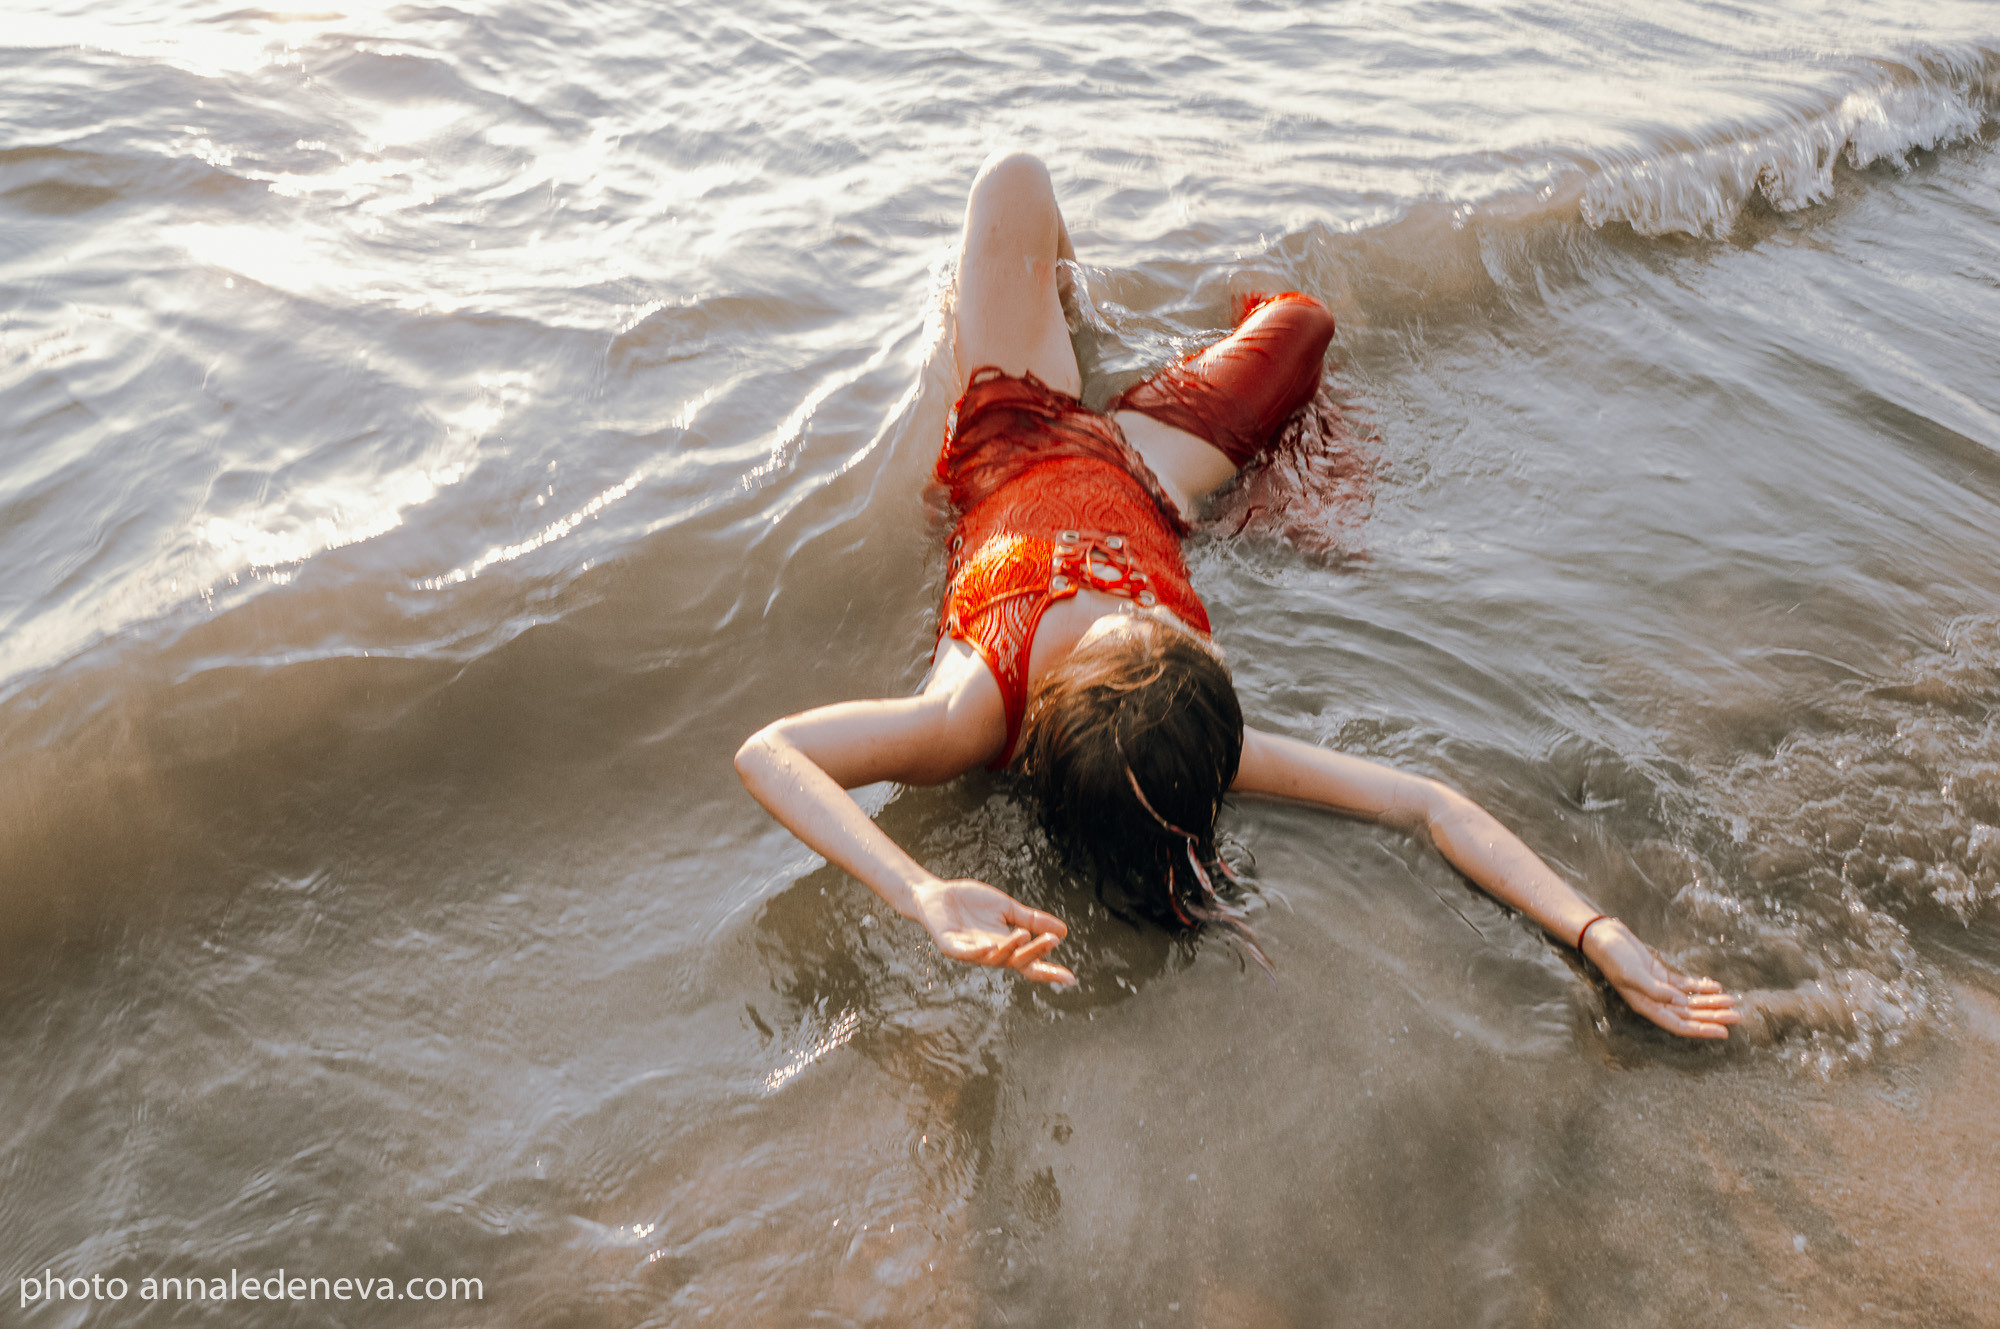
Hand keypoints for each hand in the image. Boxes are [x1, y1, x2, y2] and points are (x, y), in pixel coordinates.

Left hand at [908, 877, 1073, 985]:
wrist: (937, 894)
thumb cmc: (972, 904)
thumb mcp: (1007, 909)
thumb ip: (1032, 920)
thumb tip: (1063, 931)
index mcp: (1005, 946)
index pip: (1031, 963)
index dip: (1049, 972)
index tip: (1070, 978)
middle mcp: (990, 954)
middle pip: (1016, 961)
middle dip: (1034, 952)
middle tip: (1050, 941)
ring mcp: (969, 952)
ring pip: (994, 957)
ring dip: (1010, 947)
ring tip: (1023, 934)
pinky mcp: (950, 946)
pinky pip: (965, 952)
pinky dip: (978, 951)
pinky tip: (990, 945)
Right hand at [1583, 919, 1742, 1038]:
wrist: (1603, 935)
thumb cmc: (1613, 956)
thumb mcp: (1632, 974)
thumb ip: (1655, 990)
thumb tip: (1679, 1002)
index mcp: (1647, 1006)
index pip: (1679, 1025)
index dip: (1702, 1030)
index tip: (1724, 1032)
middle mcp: (1655, 1001)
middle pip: (1689, 1014)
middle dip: (1713, 1016)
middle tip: (1737, 1016)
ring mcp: (1658, 988)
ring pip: (1690, 1000)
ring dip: (1710, 1001)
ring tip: (1732, 1001)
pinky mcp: (1660, 974)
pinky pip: (1684, 985)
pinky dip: (1700, 986)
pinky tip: (1714, 986)